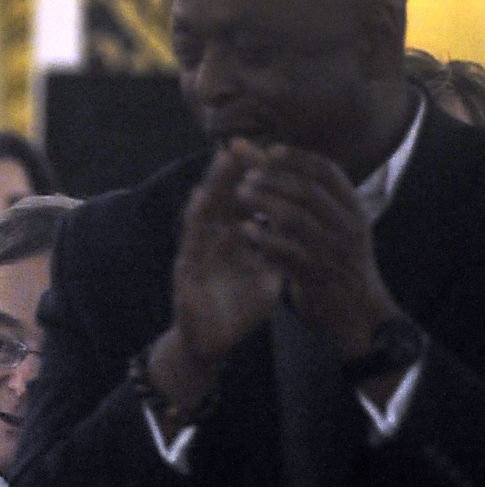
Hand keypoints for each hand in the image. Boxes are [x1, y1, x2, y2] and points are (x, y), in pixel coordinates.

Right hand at [168, 141, 285, 363]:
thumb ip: (278, 252)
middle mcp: (211, 243)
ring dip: (212, 186)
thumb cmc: (236, 310)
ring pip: (204, 214)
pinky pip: (191, 242)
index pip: (242, 203)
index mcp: (232, 242)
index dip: (253, 179)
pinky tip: (200, 199)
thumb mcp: (266, 277)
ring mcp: (196, 255)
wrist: (211, 344)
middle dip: (230, 172)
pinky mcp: (185, 272)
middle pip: (222, 200)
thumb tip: (302, 231)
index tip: (267, 151)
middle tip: (242, 141)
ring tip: (222, 160)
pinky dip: (195, 219)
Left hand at [233, 142, 400, 357]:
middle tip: (246, 174)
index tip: (269, 149)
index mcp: (353, 209)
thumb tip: (284, 160)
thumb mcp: (336, 226)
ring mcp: (332, 251)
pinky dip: (263, 238)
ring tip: (240, 194)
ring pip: (295, 218)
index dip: (297, 157)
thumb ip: (313, 198)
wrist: (357, 313)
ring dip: (264, 202)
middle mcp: (347, 225)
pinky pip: (287, 252)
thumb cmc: (337, 264)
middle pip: (308, 190)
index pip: (327, 171)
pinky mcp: (315, 275)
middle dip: (274, 177)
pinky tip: (244, 230)